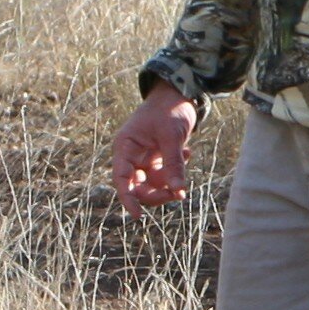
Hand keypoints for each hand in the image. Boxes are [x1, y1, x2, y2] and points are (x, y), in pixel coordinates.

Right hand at [110, 85, 197, 208]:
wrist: (179, 93)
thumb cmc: (169, 109)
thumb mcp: (172, 136)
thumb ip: (173, 164)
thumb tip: (178, 192)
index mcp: (125, 146)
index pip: (122, 178)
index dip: (128, 198)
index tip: (137, 216)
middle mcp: (131, 155)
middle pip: (138, 187)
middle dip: (158, 193)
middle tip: (179, 193)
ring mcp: (144, 158)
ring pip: (153, 184)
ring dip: (170, 182)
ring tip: (186, 157)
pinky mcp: (157, 158)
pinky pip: (165, 175)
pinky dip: (176, 171)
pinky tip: (187, 150)